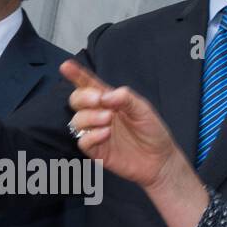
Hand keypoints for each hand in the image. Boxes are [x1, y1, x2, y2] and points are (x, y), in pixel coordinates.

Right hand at [61, 59, 189, 190]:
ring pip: (77, 121)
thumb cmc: (152, 131)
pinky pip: (83, 142)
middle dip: (82, 97)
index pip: (89, 85)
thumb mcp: (143, 109)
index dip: (77, 75)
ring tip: (108, 119)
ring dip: (89, 117)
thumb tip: (105, 95)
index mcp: (109, 100)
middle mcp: (99, 114)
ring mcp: (96, 133)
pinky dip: (91, 136)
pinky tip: (106, 134)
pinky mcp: (97, 151)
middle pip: (77, 101)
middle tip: (98, 100)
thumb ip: (125, 98)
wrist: (160, 159)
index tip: (66, 66)